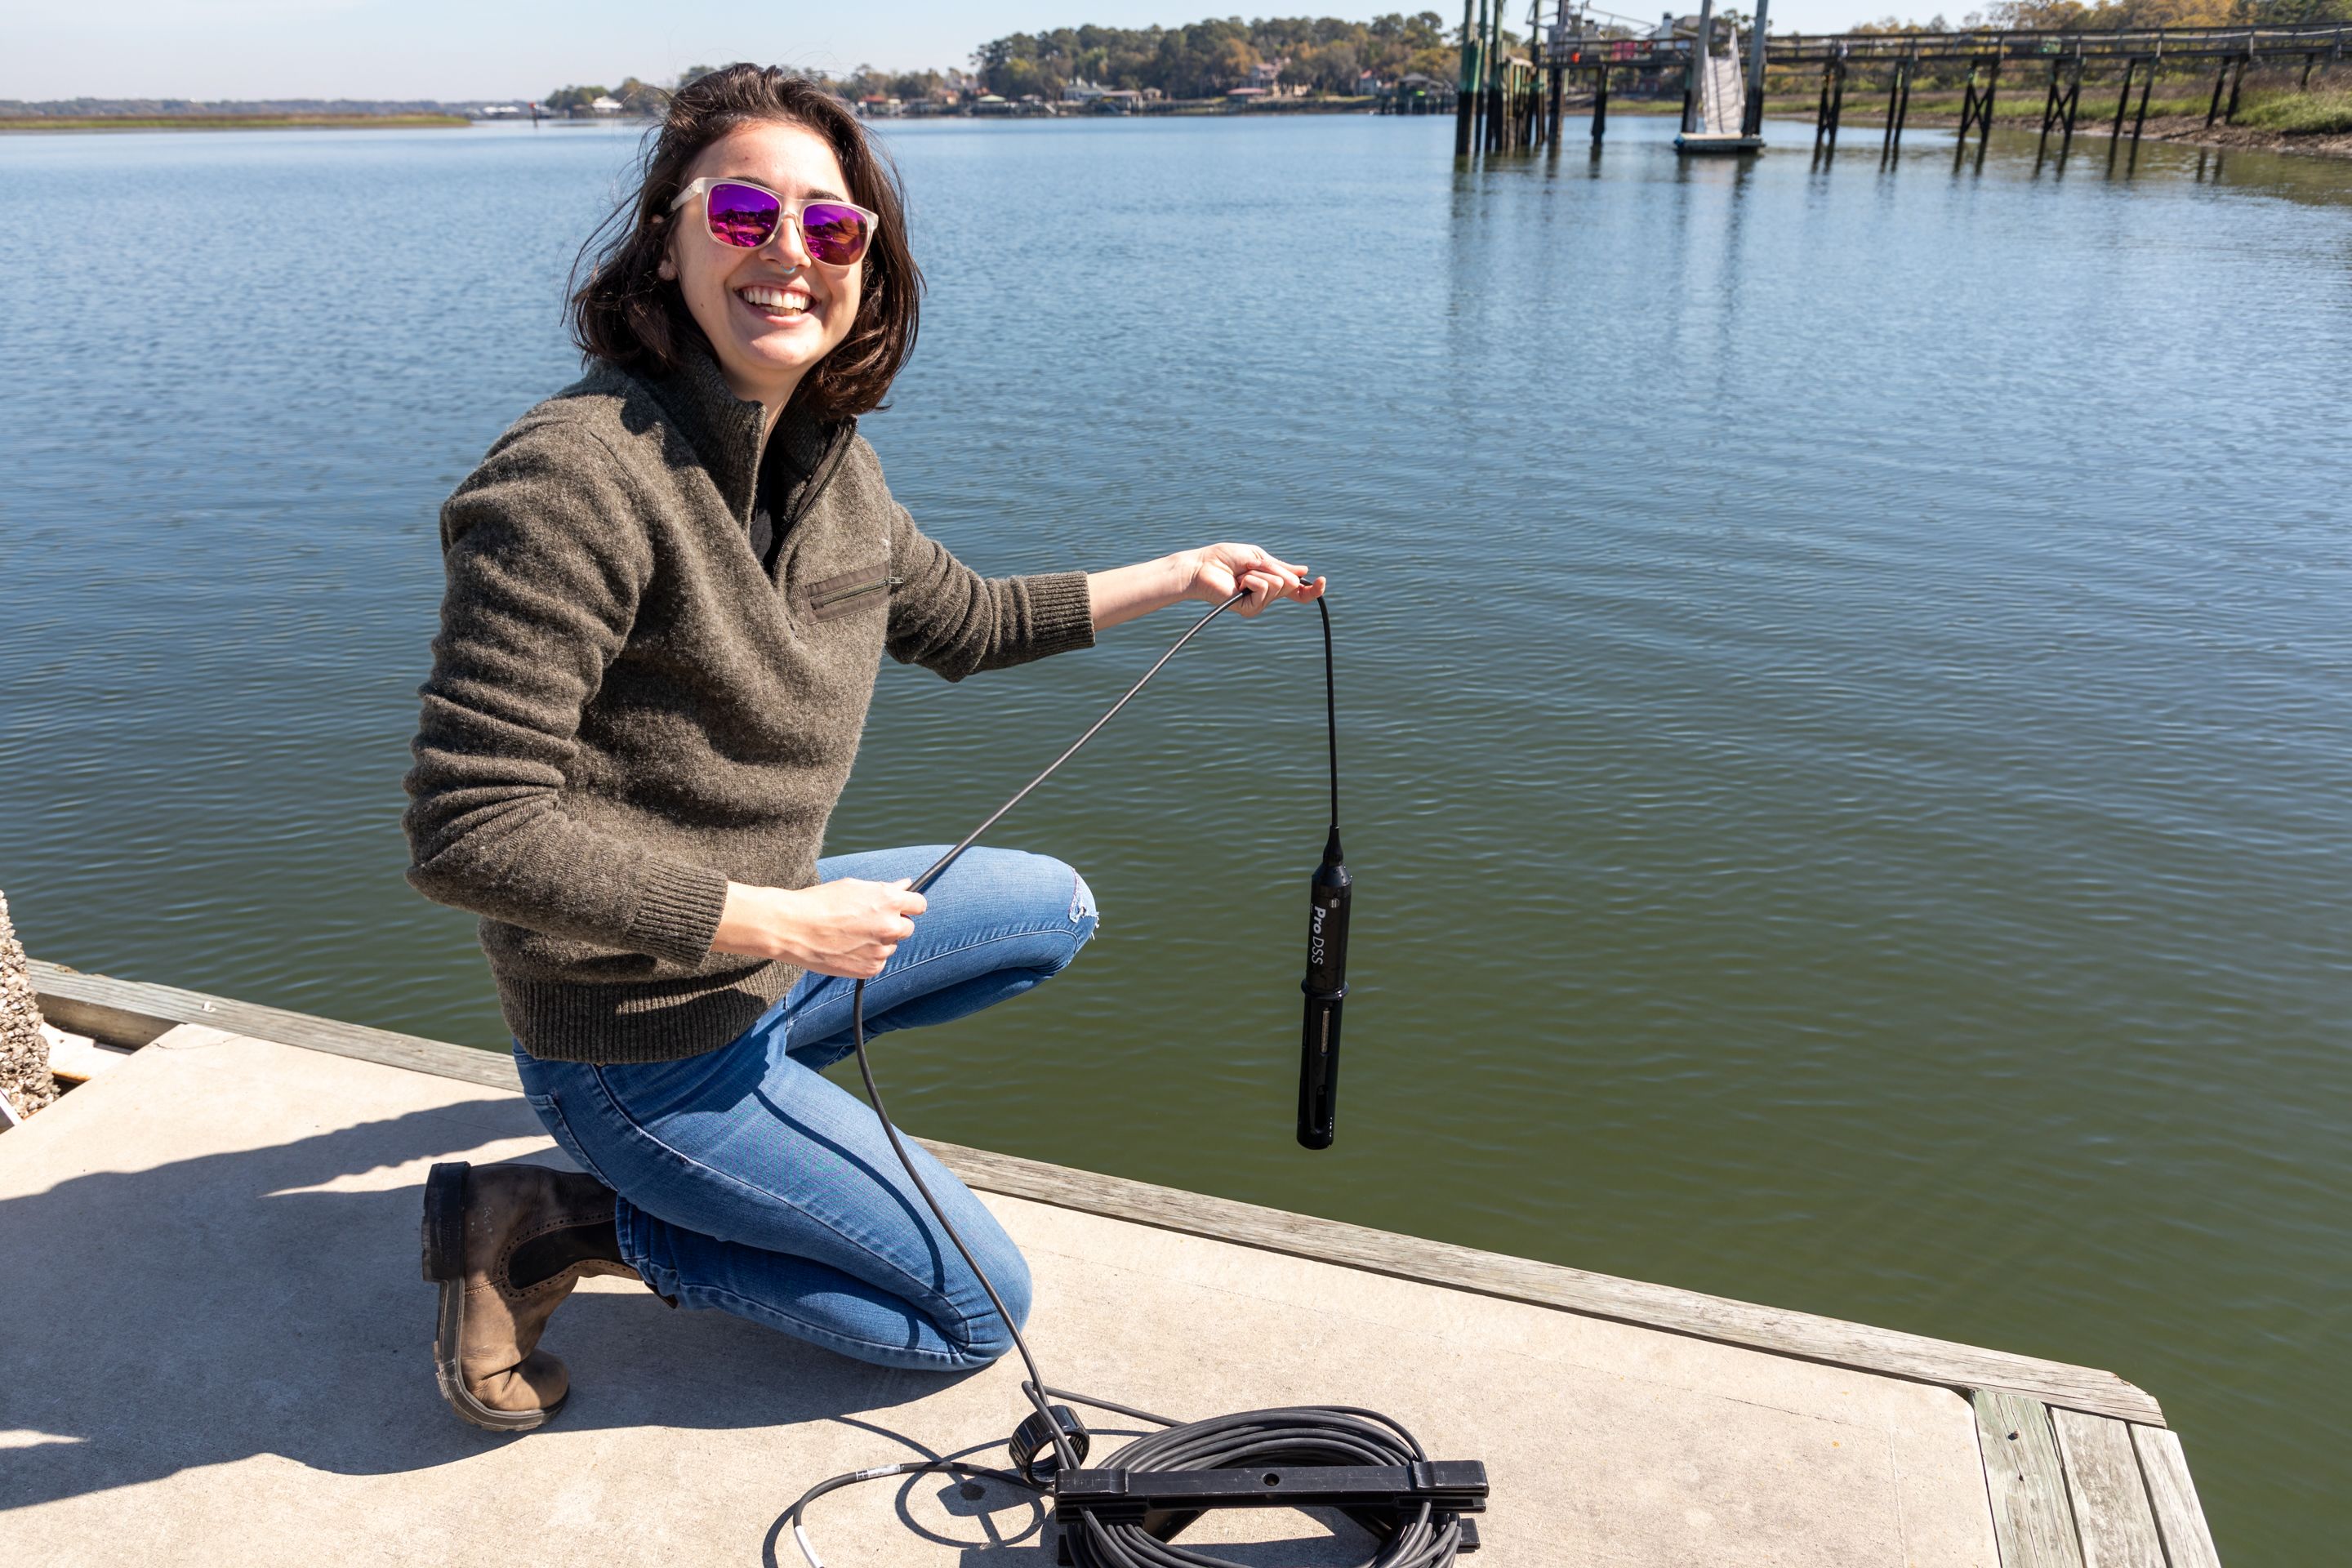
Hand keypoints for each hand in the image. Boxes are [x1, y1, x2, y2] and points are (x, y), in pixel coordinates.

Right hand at [711, 877, 927, 977]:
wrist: (793, 928)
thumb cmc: (819, 902)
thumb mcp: (853, 887)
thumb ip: (883, 890)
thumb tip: (905, 885)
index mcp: (888, 900)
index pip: (919, 904)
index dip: (909, 905)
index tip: (902, 907)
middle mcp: (890, 925)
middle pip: (908, 928)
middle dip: (893, 925)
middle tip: (869, 922)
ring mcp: (881, 949)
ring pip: (891, 946)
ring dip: (879, 942)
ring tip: (850, 936)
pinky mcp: (870, 968)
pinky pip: (878, 962)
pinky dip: (868, 958)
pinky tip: (847, 949)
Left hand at [1180, 543, 1325, 618]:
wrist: (1203, 566)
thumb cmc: (1225, 558)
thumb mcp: (1258, 557)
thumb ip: (1280, 566)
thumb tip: (1304, 570)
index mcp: (1271, 582)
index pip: (1297, 591)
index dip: (1311, 590)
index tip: (1322, 580)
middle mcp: (1267, 596)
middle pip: (1290, 583)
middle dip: (1274, 567)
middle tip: (1252, 566)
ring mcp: (1259, 604)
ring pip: (1279, 584)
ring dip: (1261, 572)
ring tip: (1242, 573)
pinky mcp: (1250, 609)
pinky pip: (1264, 589)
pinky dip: (1252, 579)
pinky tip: (1238, 581)